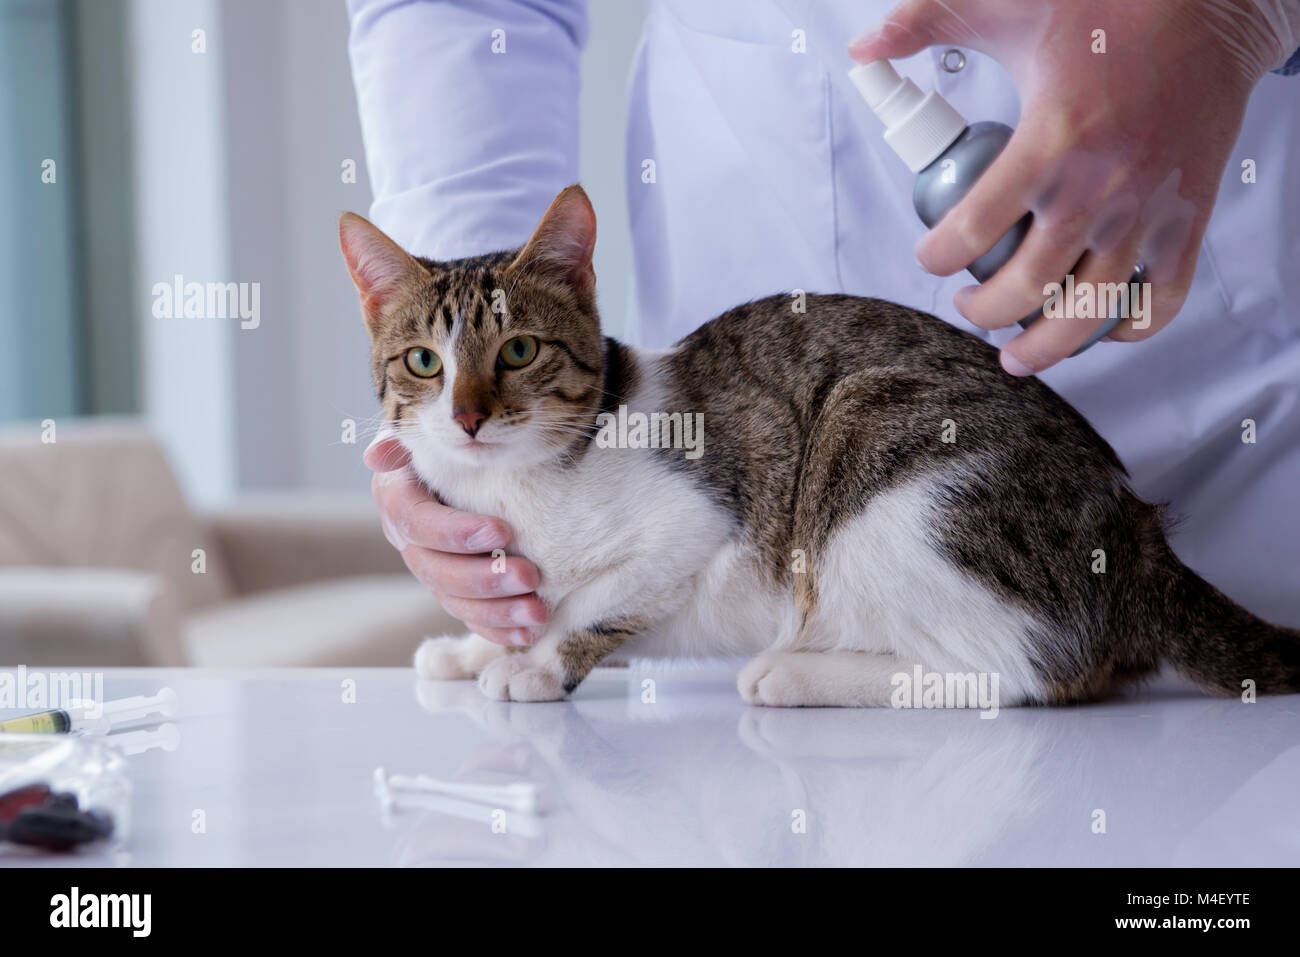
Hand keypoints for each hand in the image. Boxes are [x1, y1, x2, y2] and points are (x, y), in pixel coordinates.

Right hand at [366, 437, 547, 645]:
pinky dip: (499, 628)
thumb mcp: (432, 429)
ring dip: (497, 611)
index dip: (455, 533)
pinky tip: (527, 633)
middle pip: (435, 570)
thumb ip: (406, 438)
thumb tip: (376, 456)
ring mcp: (432, 568)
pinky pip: (471, 617)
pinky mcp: (457, 591)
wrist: (476, 457)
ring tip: (537, 612)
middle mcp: (409, 539)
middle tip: (529, 577)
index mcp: (398, 497)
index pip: (417, 522)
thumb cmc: (457, 438)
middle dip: (484, 579)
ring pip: (454, 600)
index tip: (503, 532)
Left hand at [850, 0, 1298, 374]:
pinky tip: (1097, 329)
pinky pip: (1162, 299)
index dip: (935, 257)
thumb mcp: (1007, 5)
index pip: (970, 231)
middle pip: (1024, 288)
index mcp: (1048, 142)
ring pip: (1089, 311)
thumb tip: (864, 47)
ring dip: (1045, 347)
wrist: (1209, 9)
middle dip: (982, 312)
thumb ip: (926, 22)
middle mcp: (1098, 187)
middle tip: (969, 304)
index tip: (929, 255)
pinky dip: (1128, 328)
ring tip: (1016, 354)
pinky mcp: (1189, 218)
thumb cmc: (1108, 8)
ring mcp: (1146, 210)